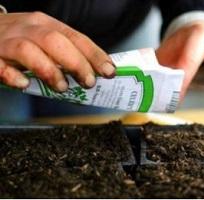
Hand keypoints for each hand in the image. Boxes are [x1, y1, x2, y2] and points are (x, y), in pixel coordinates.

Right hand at [0, 12, 114, 91]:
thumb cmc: (17, 41)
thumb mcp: (42, 41)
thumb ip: (65, 55)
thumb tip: (95, 75)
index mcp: (45, 25)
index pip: (75, 37)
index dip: (94, 54)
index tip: (109, 71)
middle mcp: (26, 29)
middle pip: (54, 41)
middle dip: (76, 62)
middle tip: (87, 82)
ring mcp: (6, 41)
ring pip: (28, 50)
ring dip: (49, 70)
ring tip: (61, 87)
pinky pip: (0, 64)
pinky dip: (12, 75)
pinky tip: (24, 84)